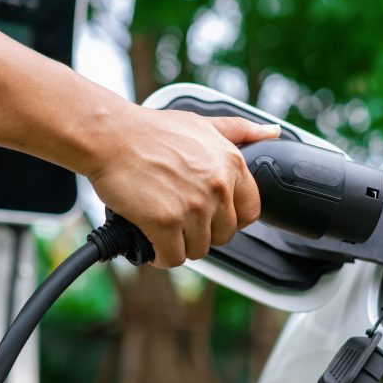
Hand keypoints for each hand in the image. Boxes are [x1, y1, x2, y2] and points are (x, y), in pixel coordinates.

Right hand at [88, 108, 280, 267]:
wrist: (111, 136)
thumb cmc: (150, 131)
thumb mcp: (202, 124)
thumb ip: (239, 131)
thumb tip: (272, 132)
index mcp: (231, 164)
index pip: (250, 212)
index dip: (229, 219)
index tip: (211, 217)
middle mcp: (217, 186)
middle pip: (223, 235)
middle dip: (202, 232)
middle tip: (179, 220)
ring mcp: (193, 206)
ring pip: (198, 249)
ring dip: (179, 245)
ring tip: (163, 229)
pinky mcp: (166, 222)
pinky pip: (173, 258)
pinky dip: (161, 256)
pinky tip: (151, 242)